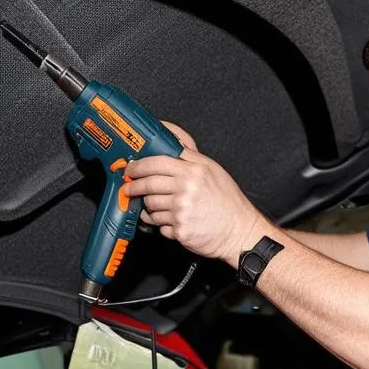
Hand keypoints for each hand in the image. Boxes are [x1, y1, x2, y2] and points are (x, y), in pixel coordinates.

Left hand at [125, 135, 266, 266]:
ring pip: (150, 206)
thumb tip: (169, 138)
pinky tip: (170, 220)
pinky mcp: (179, 230)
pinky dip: (161, 224)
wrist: (239, 231)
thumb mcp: (212, 169)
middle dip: (134, 186)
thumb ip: (189, 155)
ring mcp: (181, 211)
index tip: (131, 168)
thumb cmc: (227, 201)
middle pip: (148, 185)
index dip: (138, 166)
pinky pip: (159, 225)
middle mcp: (186, 189)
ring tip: (157, 206)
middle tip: (129, 187)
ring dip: (149, 207)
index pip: (156, 163)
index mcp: (194, 171)